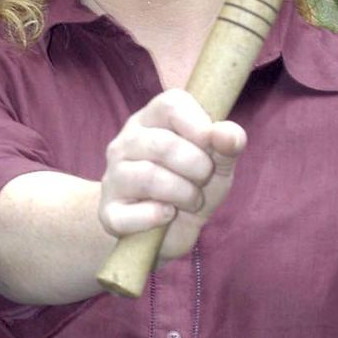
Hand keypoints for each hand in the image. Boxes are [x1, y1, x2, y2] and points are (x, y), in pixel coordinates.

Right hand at [100, 89, 246, 262]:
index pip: (170, 104)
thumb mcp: (218, 165)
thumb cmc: (191, 187)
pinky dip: (158, 217)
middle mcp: (125, 144)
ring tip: (191, 200)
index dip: (198, 124)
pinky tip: (167, 215)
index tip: (210, 144)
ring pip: (148, 177)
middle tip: (203, 179)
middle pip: (162, 144)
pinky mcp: (109, 212)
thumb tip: (229, 134)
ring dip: (184, 194)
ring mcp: (113, 177)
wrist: (165, 233)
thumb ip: (228, 146)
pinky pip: (132, 214)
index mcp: (151, 121)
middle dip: (197, 166)